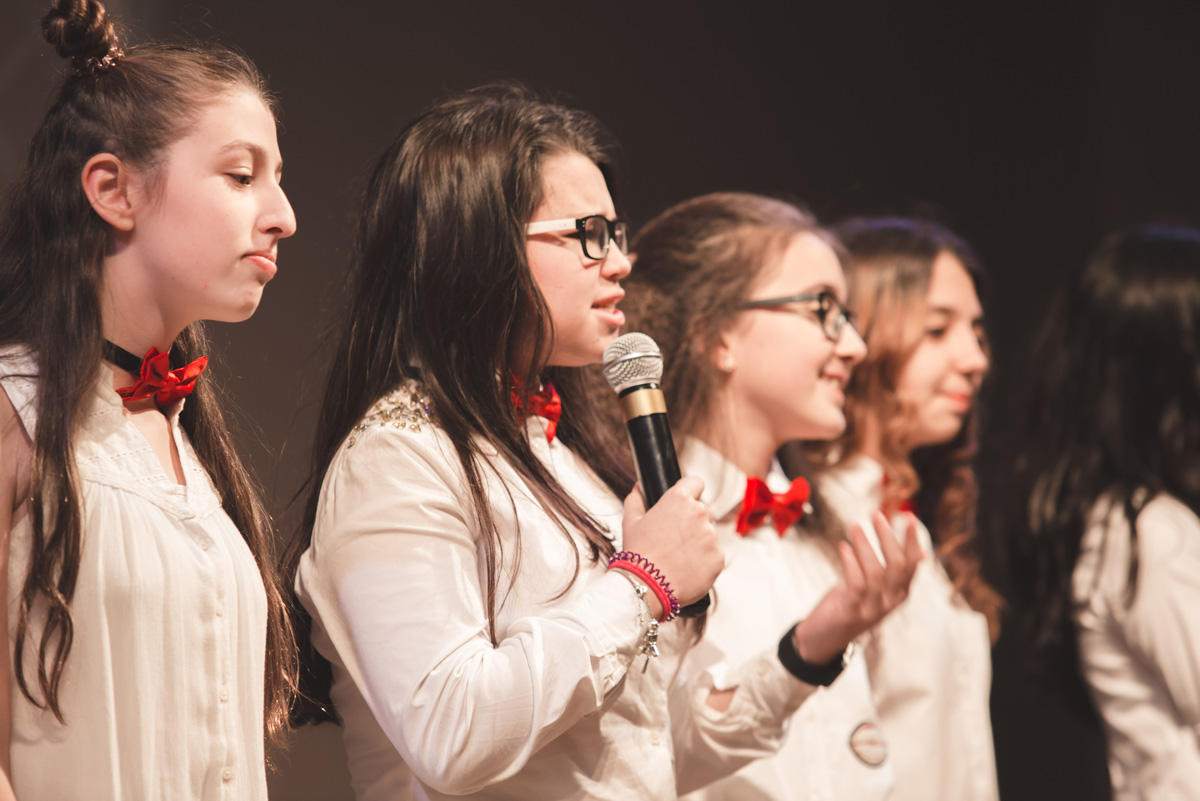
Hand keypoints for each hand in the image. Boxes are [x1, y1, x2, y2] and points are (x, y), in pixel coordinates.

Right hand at [620, 477, 723, 608]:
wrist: (646, 585)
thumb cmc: (637, 552)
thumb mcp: (630, 521)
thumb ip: (636, 499)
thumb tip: (638, 487)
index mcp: (679, 499)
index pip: (696, 483)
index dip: (691, 491)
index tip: (686, 502)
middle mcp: (699, 513)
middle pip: (702, 512)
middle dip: (692, 523)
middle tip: (674, 540)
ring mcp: (711, 536)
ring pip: (709, 535)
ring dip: (698, 543)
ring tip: (678, 558)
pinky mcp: (719, 558)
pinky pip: (714, 556)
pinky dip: (704, 562)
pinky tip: (686, 569)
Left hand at [792, 511, 922, 663]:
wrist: (822, 640)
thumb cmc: (848, 606)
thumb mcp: (875, 588)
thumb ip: (894, 572)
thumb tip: (921, 551)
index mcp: (899, 594)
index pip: (912, 564)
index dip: (912, 540)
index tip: (909, 516)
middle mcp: (890, 602)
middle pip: (898, 565)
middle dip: (888, 537)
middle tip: (877, 515)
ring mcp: (872, 609)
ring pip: (876, 572)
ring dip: (865, 545)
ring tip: (855, 527)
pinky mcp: (852, 612)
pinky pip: (856, 584)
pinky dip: (851, 562)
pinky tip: (844, 547)